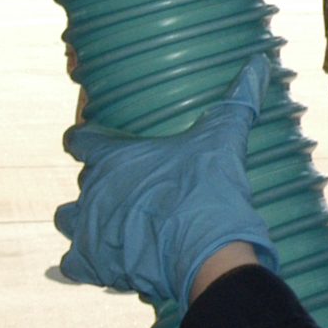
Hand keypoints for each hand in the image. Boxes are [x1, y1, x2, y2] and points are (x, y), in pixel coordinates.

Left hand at [55, 56, 281, 306]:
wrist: (206, 252)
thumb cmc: (208, 191)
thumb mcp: (224, 139)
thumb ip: (237, 101)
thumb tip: (259, 63)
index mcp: (112, 157)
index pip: (79, 139)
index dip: (87, 140)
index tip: (99, 142)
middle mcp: (91, 191)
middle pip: (83, 182)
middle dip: (102, 185)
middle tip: (132, 189)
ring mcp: (87, 230)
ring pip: (67, 220)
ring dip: (84, 221)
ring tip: (114, 225)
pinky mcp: (92, 265)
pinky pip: (72, 265)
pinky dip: (85, 264)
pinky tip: (105, 264)